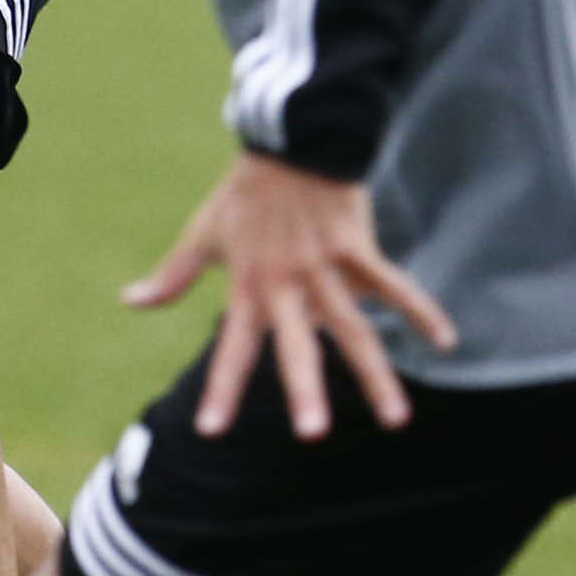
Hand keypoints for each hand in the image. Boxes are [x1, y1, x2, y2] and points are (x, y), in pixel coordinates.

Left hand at [120, 151, 458, 441]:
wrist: (291, 140)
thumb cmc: (245, 192)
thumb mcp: (203, 232)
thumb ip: (172, 276)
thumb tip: (129, 302)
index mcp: (249, 286)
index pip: (233, 346)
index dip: (221, 388)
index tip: (209, 430)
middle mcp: (287, 285)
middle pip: (298, 346)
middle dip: (305, 390)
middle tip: (312, 435)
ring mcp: (325, 268)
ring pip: (354, 329)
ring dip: (376, 375)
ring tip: (397, 419)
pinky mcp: (357, 248)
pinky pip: (394, 285)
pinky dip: (421, 310)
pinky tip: (447, 340)